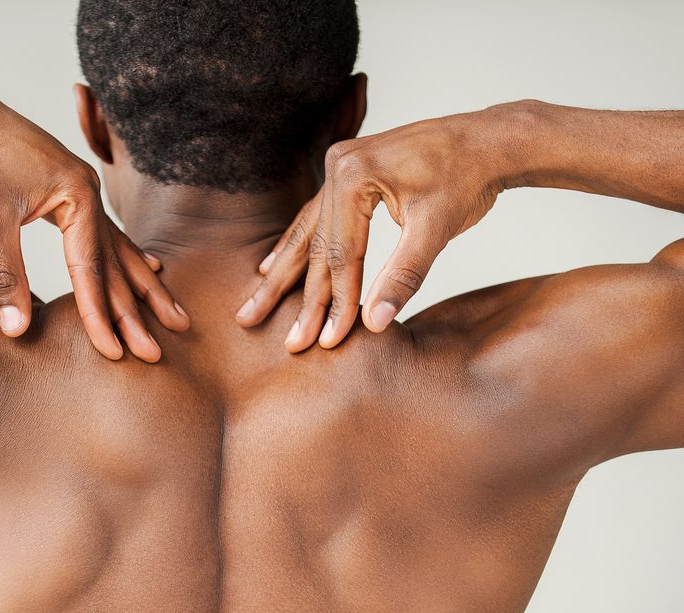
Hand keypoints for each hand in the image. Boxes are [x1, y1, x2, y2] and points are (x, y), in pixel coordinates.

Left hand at [0, 74, 187, 361]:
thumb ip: (8, 276)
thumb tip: (17, 329)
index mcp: (78, 197)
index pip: (91, 270)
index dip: (100, 315)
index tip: (112, 352)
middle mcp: (88, 193)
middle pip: (115, 263)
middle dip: (136, 310)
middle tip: (155, 350)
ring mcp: (80, 190)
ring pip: (116, 249)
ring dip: (140, 285)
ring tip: (170, 311)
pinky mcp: (65, 190)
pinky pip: (102, 233)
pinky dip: (122, 256)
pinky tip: (144, 264)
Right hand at [236, 109, 504, 350]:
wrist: (487, 140)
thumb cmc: (467, 178)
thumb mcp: (437, 229)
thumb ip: (404, 275)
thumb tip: (374, 324)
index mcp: (356, 174)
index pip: (342, 254)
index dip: (336, 301)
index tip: (328, 340)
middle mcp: (337, 166)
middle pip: (317, 247)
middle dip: (303, 300)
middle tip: (289, 344)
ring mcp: (337, 168)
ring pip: (308, 234)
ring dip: (284, 277)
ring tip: (253, 310)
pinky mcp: (345, 174)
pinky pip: (315, 218)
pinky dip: (297, 246)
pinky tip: (273, 267)